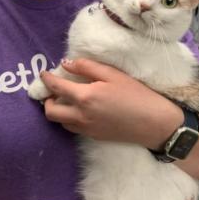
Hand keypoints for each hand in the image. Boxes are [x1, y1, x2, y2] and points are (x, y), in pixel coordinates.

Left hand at [40, 58, 182, 146]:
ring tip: (67, 99)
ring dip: (58, 110)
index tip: (43, 73)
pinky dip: (70, 118)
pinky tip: (81, 109)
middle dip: (47, 100)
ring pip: (60, 122)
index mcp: (85, 98)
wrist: (154, 123)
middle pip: (50, 112)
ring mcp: (86, 129)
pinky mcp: (94, 136)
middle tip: (54, 89)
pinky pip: (73, 128)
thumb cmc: (136, 95)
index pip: (56, 88)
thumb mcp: (113, 74)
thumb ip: (87, 67)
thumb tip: (67, 64)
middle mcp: (81, 116)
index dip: (47, 79)